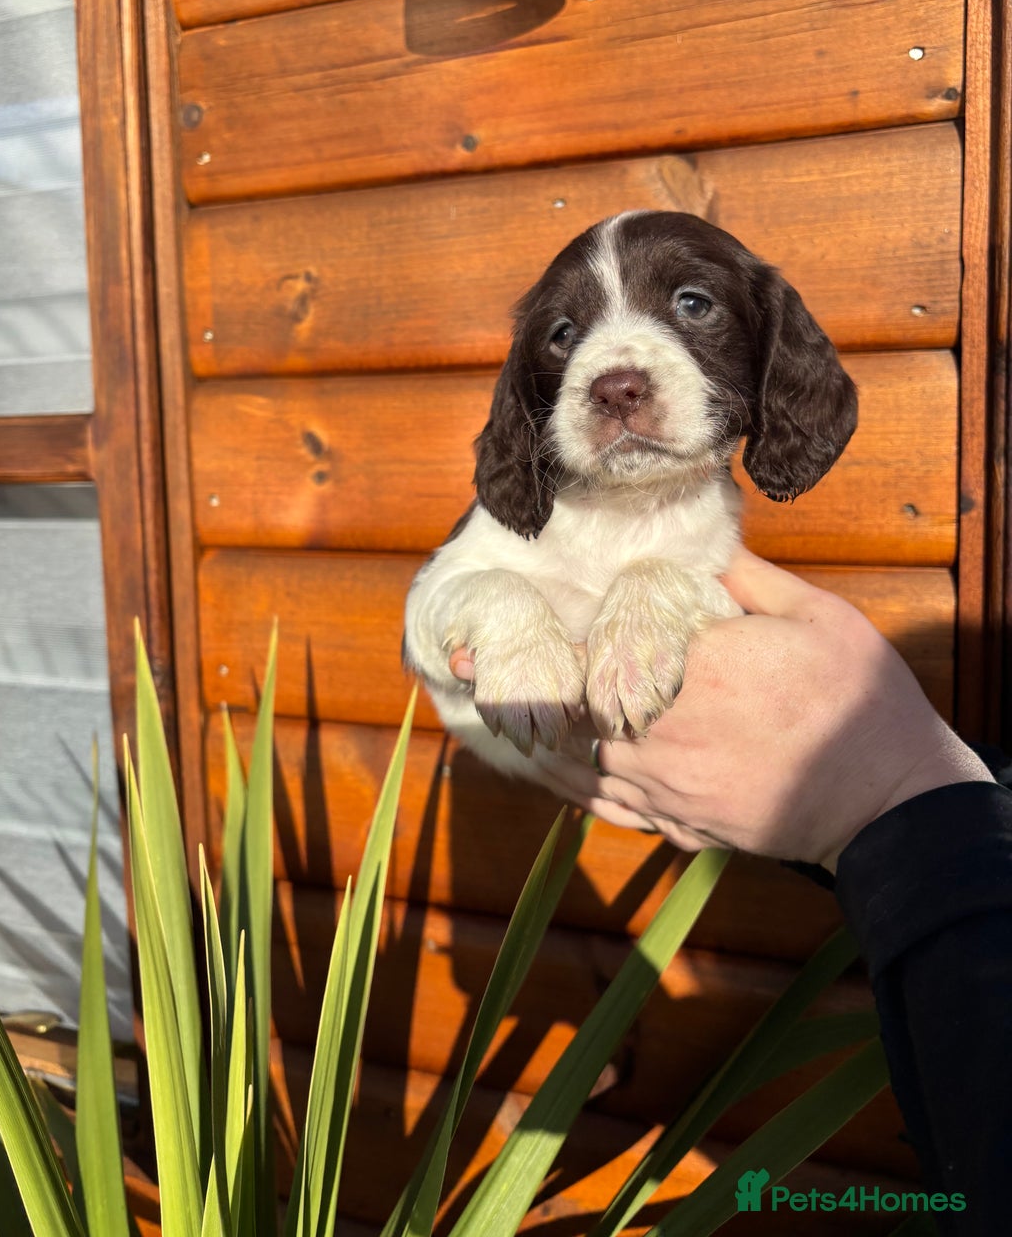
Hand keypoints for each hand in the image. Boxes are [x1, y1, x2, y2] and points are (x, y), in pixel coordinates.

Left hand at [449, 549, 992, 867]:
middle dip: (526, 689)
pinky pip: (609, 809)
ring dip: (537, 740)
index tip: (508, 628)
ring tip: (493, 719)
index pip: (599, 649)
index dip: (547, 639)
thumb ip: (743, 576)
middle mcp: (664, 733)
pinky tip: (550, 776)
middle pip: (573, 709)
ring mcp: (669, 787)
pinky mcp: (682, 824)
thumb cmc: (857, 701)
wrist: (890, 804)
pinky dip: (572, 790)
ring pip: (579, 763)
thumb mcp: (813, 614)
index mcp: (695, 669)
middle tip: (473, 674)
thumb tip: (699, 540)